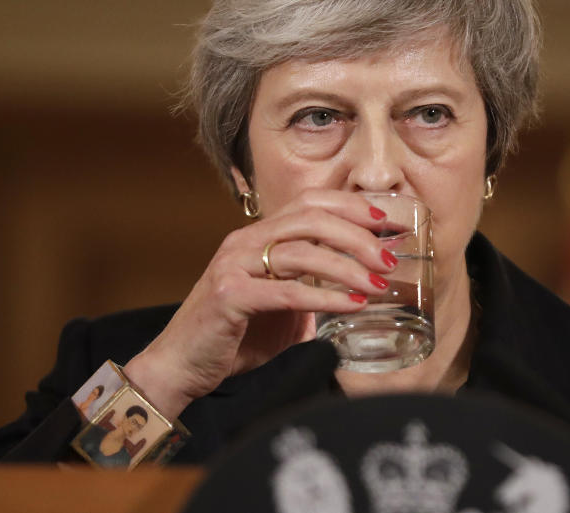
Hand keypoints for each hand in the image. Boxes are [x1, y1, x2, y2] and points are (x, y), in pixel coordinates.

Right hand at [124, 189, 395, 418]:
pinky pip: (286, 291)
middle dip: (357, 234)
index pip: (310, 202)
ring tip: (379, 283)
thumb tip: (364, 285)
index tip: (387, 219)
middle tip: (390, 257)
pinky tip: (353, 304)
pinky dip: (325, 296)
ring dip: (347, 266)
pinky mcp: (229, 296)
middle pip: (310, 218)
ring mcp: (233, 266)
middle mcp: (244, 242)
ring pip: (301, 251)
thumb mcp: (281, 306)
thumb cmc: (233, 336)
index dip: (351, 205)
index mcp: (257, 236)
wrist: (179, 367)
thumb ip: (313, 290)